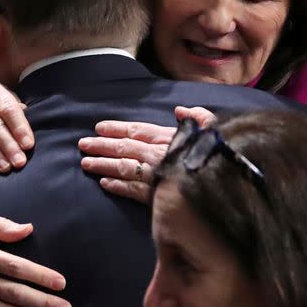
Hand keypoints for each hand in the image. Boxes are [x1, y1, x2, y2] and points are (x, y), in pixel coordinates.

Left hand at [78, 106, 216, 203]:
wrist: (224, 185)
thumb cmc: (219, 156)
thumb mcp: (214, 129)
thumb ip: (198, 116)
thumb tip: (179, 110)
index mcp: (169, 137)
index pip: (137, 130)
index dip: (116, 128)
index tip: (98, 127)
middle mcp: (158, 155)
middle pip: (124, 147)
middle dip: (101, 145)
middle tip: (82, 144)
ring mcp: (155, 176)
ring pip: (122, 167)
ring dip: (102, 164)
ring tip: (85, 163)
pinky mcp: (156, 196)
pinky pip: (131, 190)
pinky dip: (116, 186)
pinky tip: (103, 184)